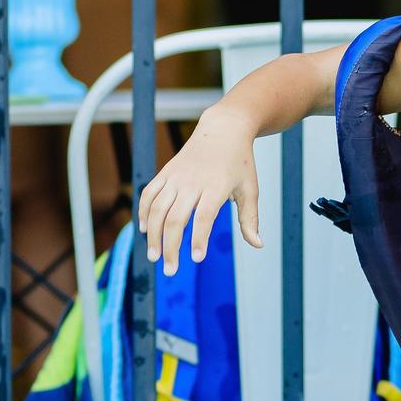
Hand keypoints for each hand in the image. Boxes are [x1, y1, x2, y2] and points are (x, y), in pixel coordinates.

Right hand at [139, 106, 261, 277]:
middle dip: (170, 247)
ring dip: (152, 234)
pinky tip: (144, 229)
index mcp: (216, 187)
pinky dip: (143, 211)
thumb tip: (258, 245)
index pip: (203, 217)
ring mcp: (176, 177)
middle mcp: (193, 182)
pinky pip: (149, 193)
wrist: (223, 129)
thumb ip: (250, 219)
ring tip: (154, 256)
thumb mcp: (250, 190)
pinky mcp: (166, 172)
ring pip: (157, 208)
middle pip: (175, 218)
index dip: (198, 238)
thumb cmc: (240, 163)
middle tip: (170, 270)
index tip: (196, 259)